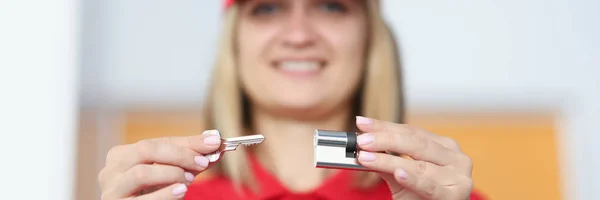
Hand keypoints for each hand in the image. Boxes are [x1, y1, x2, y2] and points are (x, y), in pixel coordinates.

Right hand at [98, 130, 221, 199]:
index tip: (213, 143)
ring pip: (141, 173)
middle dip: (179, 155)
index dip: (187, 143)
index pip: (158, 143)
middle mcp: (111, 170)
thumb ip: (188, 160)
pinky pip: (141, 199)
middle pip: (146, 150)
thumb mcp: (168, 174)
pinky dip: (164, 194)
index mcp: (122, 155)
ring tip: (189, 180)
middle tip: (202, 162)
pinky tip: (181, 191)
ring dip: (171, 173)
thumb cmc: (149, 195)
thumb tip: (214, 142)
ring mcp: (112, 190)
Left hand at [355, 116, 472, 199]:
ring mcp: (458, 175)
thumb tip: (364, 146)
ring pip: (419, 164)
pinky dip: (412, 178)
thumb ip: (386, 162)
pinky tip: (399, 173)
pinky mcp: (455, 193)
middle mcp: (454, 156)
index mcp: (443, 146)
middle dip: (385, 140)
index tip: (363, 123)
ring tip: (367, 157)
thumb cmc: (421, 197)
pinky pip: (429, 185)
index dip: (385, 126)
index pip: (411, 132)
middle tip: (362, 141)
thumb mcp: (402, 176)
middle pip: (415, 143)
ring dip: (389, 161)